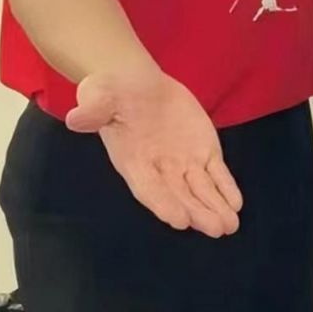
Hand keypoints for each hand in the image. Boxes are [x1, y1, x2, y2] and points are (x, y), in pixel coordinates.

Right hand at [66, 68, 242, 237]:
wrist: (136, 82)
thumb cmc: (112, 92)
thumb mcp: (98, 94)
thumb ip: (93, 109)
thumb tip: (76, 118)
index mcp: (132, 161)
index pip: (149, 188)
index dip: (164, 203)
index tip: (180, 220)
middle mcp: (159, 169)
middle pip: (180, 195)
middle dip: (198, 212)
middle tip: (217, 229)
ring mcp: (183, 162)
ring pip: (201, 189)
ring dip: (216, 207)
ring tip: (230, 225)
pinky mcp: (202, 150)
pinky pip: (216, 172)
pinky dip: (226, 187)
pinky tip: (236, 203)